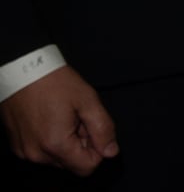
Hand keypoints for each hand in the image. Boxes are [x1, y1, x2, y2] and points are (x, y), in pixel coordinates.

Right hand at [1, 67, 117, 174]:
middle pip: (71, 163)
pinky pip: (41, 152)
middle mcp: (37, 155)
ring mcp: (24, 152)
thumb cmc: (56, 82)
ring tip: (62, 116)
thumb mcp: (88, 100)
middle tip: (77, 117)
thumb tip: (112, 152)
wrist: (22, 71)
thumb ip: (103, 128)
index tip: (92, 127)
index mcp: (56, 145)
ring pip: (57, 159)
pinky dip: (50, 140)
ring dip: (66, 142)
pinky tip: (50, 119)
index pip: (87, 167)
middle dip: (81, 144)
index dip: (97, 148)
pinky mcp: (17, 146)